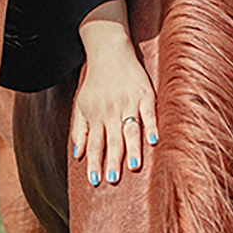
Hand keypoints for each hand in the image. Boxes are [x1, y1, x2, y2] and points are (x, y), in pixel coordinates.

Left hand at [71, 1, 157, 187]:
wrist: (109, 51)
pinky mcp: (145, 94)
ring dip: (132, 149)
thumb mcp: (82, 105)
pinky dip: (152, 126)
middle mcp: (111, 112)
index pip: (95, 144)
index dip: (95, 162)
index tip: (95, 180)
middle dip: (113, 161)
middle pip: (113, 141)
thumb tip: (78, 154)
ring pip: (130, 130)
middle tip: (113, 179)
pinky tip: (154, 140)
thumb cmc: (95, 82)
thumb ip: (80, 130)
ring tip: (134, 166)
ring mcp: (129, 103)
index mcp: (96, 116)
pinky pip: (149, 113)